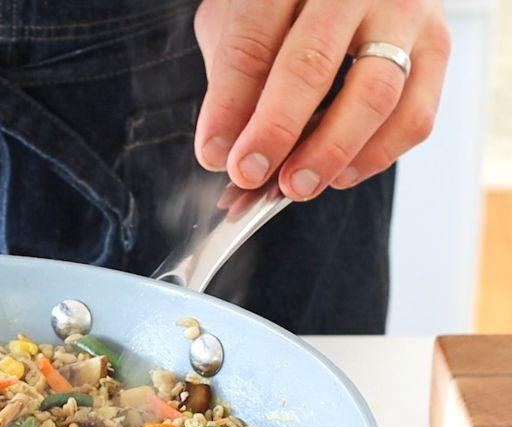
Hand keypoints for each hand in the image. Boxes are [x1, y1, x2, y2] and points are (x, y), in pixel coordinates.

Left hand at [193, 0, 449, 200]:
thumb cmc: (287, 3)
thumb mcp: (241, 16)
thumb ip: (232, 70)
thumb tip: (224, 148)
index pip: (252, 41)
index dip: (229, 104)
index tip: (214, 153)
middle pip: (312, 63)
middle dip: (276, 129)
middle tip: (248, 172)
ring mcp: (404, 13)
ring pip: (374, 93)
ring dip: (329, 151)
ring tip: (295, 184)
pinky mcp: (436, 46)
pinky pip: (415, 114)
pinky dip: (376, 155)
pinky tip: (339, 174)